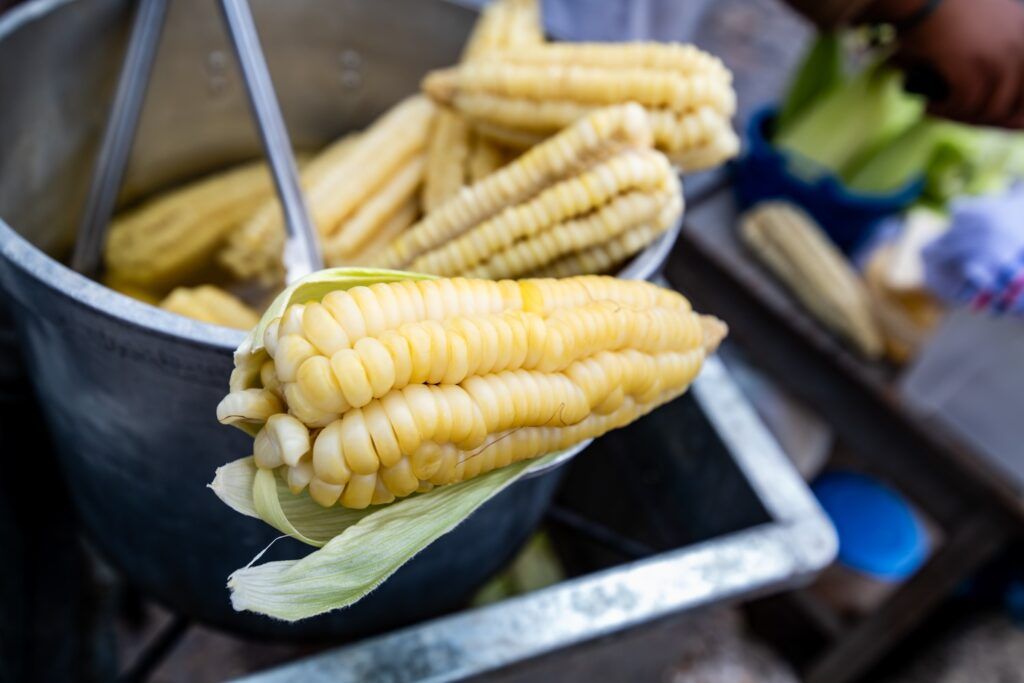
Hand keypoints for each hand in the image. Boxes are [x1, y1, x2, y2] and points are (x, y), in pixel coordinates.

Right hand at [887, 0, 1023, 127]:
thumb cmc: (944, 4)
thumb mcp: (985, 19)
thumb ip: (997, 43)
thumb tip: (994, 85)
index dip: (1014, 109)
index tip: (988, 116)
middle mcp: (1018, 47)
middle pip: (1016, 102)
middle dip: (987, 118)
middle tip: (959, 116)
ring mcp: (996, 59)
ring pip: (990, 108)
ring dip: (963, 116)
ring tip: (940, 109)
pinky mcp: (970, 69)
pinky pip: (965, 105)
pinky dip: (945, 110)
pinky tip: (928, 106)